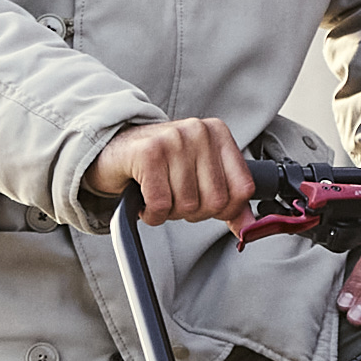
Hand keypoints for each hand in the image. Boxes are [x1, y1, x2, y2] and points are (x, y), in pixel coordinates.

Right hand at [88, 117, 253, 225]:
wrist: (112, 153)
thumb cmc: (159, 166)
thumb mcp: (199, 176)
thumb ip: (228, 202)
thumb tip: (248, 229)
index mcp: (218, 134)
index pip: (242, 189)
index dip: (224, 209)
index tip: (204, 203)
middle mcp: (199, 131)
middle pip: (215, 201)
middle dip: (193, 212)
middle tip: (175, 198)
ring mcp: (174, 139)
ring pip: (187, 205)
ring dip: (170, 212)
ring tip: (158, 193)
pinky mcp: (148, 153)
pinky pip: (161, 205)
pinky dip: (152, 214)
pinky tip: (145, 198)